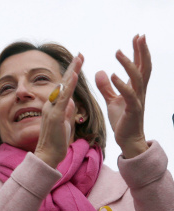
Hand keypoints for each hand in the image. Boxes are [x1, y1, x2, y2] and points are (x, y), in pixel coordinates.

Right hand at [34, 54, 83, 167]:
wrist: (47, 156)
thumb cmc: (56, 143)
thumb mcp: (65, 124)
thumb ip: (68, 112)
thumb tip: (72, 102)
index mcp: (54, 107)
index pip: (64, 87)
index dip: (71, 74)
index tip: (78, 62)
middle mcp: (51, 105)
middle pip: (63, 82)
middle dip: (72, 67)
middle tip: (80, 54)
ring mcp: (52, 109)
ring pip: (63, 86)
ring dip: (72, 71)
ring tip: (79, 59)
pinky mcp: (55, 115)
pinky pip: (63, 98)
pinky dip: (68, 86)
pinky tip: (74, 75)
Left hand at [95, 35, 150, 157]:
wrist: (127, 139)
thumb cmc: (122, 120)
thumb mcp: (111, 100)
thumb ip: (106, 87)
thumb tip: (100, 71)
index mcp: (135, 88)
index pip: (139, 66)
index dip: (139, 52)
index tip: (137, 37)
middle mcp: (139, 92)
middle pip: (144, 67)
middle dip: (142, 51)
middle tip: (139, 36)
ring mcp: (137, 100)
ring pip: (137, 78)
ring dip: (128, 64)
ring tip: (118, 52)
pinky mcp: (132, 110)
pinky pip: (129, 95)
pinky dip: (121, 84)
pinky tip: (113, 75)